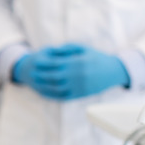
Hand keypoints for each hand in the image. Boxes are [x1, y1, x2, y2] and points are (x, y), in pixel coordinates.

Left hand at [13, 44, 129, 99]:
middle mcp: (76, 75)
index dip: (43, 63)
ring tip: (36, 84)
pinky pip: (64, 96)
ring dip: (44, 86)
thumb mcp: (83, 48)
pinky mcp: (80, 94)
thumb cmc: (96, 57)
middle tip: (32, 74)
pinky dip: (53, 95)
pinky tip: (46, 92)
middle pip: (53, 76)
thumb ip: (67, 48)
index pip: (55, 64)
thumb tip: (52, 50)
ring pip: (56, 88)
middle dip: (41, 75)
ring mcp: (78, 86)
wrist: (113, 71)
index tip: (35, 62)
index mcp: (76, 62)